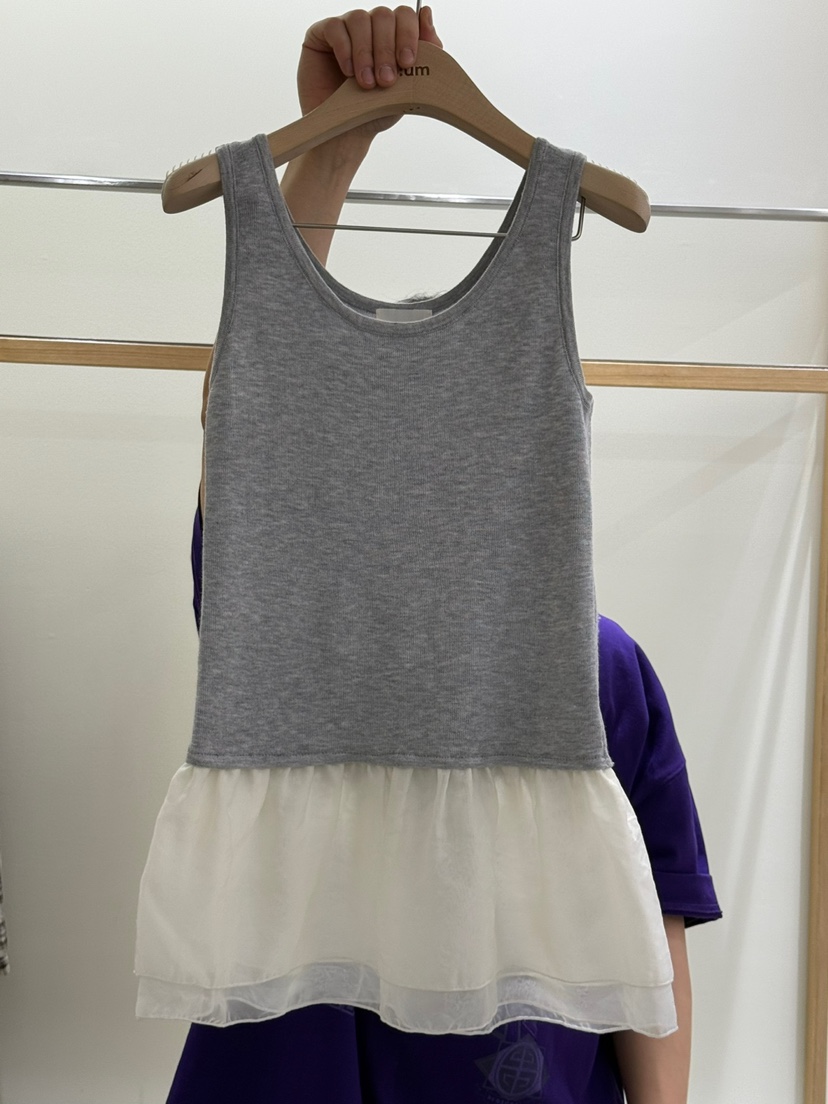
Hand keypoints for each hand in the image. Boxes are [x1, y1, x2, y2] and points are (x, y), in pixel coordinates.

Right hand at [298, 6, 443, 140]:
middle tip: (386, 81)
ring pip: (360, 19)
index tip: (407, 63)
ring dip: (366, 53)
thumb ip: (424, 52)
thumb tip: (426, 12)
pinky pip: (335, 27)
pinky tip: (348, 73)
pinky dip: (345, 49)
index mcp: (392, 36)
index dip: (408, 35)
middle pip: (384, 16)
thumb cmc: (375, 113)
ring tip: (365, 83)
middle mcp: (370, 28)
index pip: (404, 16)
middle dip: (387, 50)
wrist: (346, 135)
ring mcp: (346, 29)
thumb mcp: (408, 88)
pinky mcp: (321, 34)